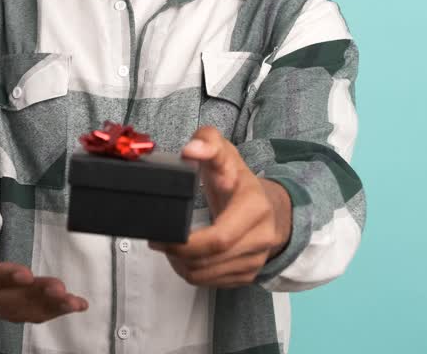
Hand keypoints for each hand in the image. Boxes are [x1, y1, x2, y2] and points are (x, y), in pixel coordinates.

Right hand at [0, 157, 88, 321]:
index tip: (26, 273)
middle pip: (1, 300)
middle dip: (31, 296)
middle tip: (60, 288)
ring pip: (18, 311)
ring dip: (47, 308)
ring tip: (74, 301)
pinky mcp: (4, 307)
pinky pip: (27, 313)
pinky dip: (52, 312)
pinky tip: (78, 305)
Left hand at [149, 126, 291, 287]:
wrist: (269, 206)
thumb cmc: (238, 180)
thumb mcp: (225, 153)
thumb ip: (207, 142)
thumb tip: (190, 150)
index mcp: (254, 207)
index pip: (219, 238)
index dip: (186, 243)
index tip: (161, 236)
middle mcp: (261, 237)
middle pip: (210, 260)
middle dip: (177, 255)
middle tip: (158, 241)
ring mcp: (256, 260)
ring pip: (208, 275)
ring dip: (181, 266)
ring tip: (169, 248)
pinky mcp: (249, 274)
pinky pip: (213, 283)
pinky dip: (193, 273)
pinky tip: (185, 258)